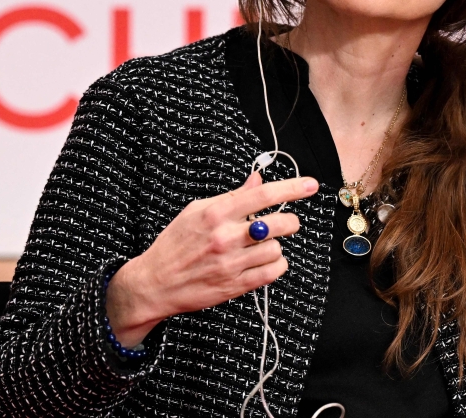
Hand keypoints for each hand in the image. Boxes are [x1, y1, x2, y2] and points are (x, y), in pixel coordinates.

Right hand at [105, 172, 317, 347]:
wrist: (155, 282)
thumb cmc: (175, 243)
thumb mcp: (197, 211)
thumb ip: (231, 196)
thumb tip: (258, 180)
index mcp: (216, 212)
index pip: (263, 195)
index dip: (292, 188)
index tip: (311, 185)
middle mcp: (225, 236)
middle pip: (279, 224)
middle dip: (289, 222)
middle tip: (285, 223)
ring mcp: (231, 263)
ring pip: (277, 249)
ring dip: (275, 246)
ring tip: (260, 246)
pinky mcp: (235, 285)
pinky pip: (273, 272)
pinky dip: (276, 265)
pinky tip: (264, 261)